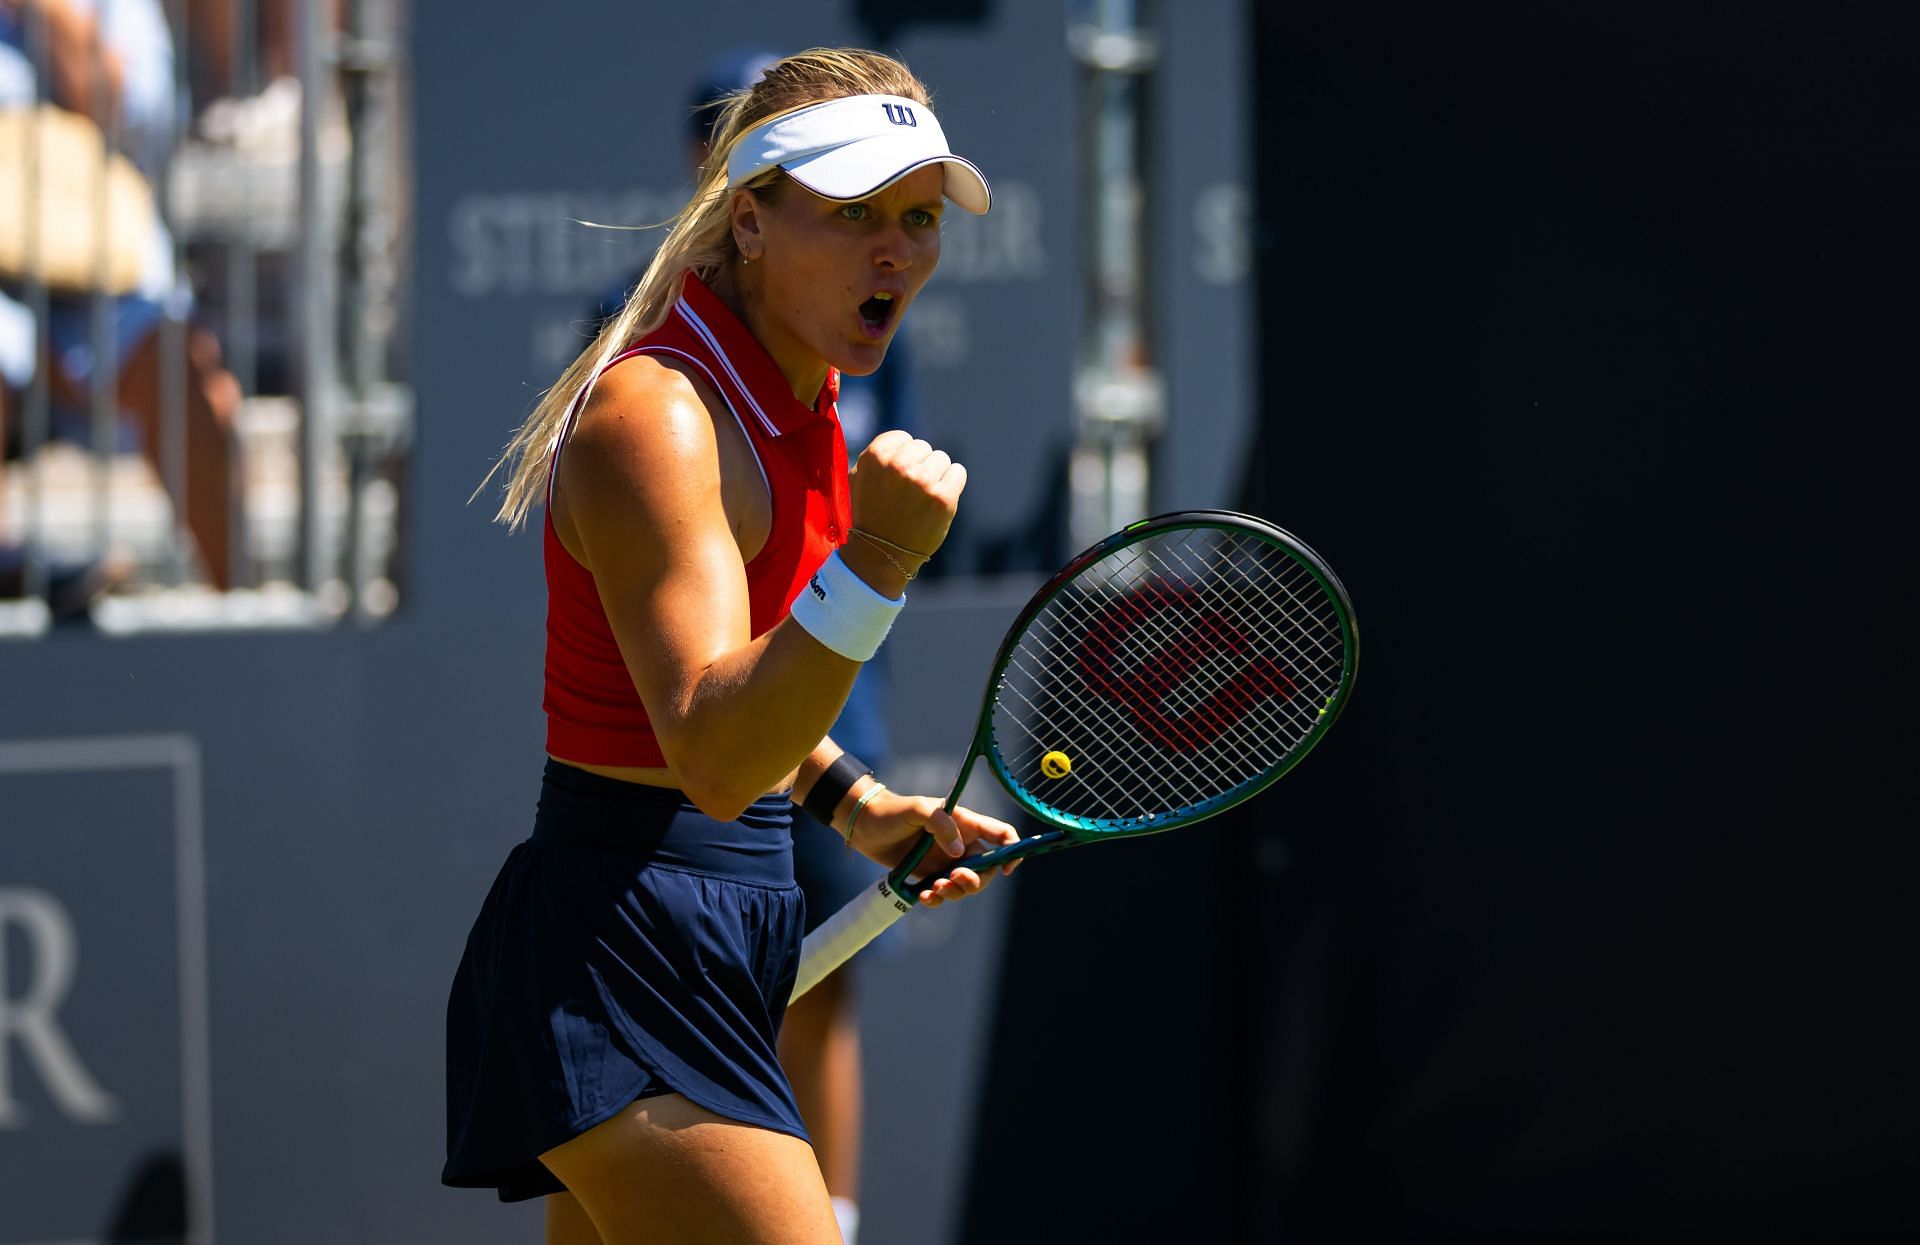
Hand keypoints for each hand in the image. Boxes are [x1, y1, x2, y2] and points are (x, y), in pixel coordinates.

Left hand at [846, 788, 1020, 907]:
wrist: (863, 825)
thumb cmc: (892, 811)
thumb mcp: (919, 809)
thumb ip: (941, 824)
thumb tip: (959, 853)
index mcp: (965, 823)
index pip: (1000, 835)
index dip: (1011, 851)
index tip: (1005, 869)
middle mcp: (960, 843)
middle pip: (985, 869)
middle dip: (975, 881)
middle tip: (954, 879)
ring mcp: (945, 861)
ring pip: (965, 886)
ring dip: (954, 892)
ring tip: (933, 889)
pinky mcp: (928, 875)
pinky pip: (942, 894)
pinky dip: (936, 899)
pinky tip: (923, 896)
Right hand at [847, 430, 965, 570]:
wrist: (882, 554)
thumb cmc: (871, 514)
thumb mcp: (859, 478)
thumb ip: (877, 454)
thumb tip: (903, 441)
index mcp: (875, 456)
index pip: (903, 438)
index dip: (902, 458)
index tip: (896, 479)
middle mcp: (899, 465)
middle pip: (924, 448)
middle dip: (919, 466)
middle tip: (909, 492)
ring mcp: (922, 481)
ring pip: (942, 459)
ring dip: (936, 475)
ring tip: (921, 498)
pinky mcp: (943, 498)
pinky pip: (958, 473)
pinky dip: (952, 484)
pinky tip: (938, 500)